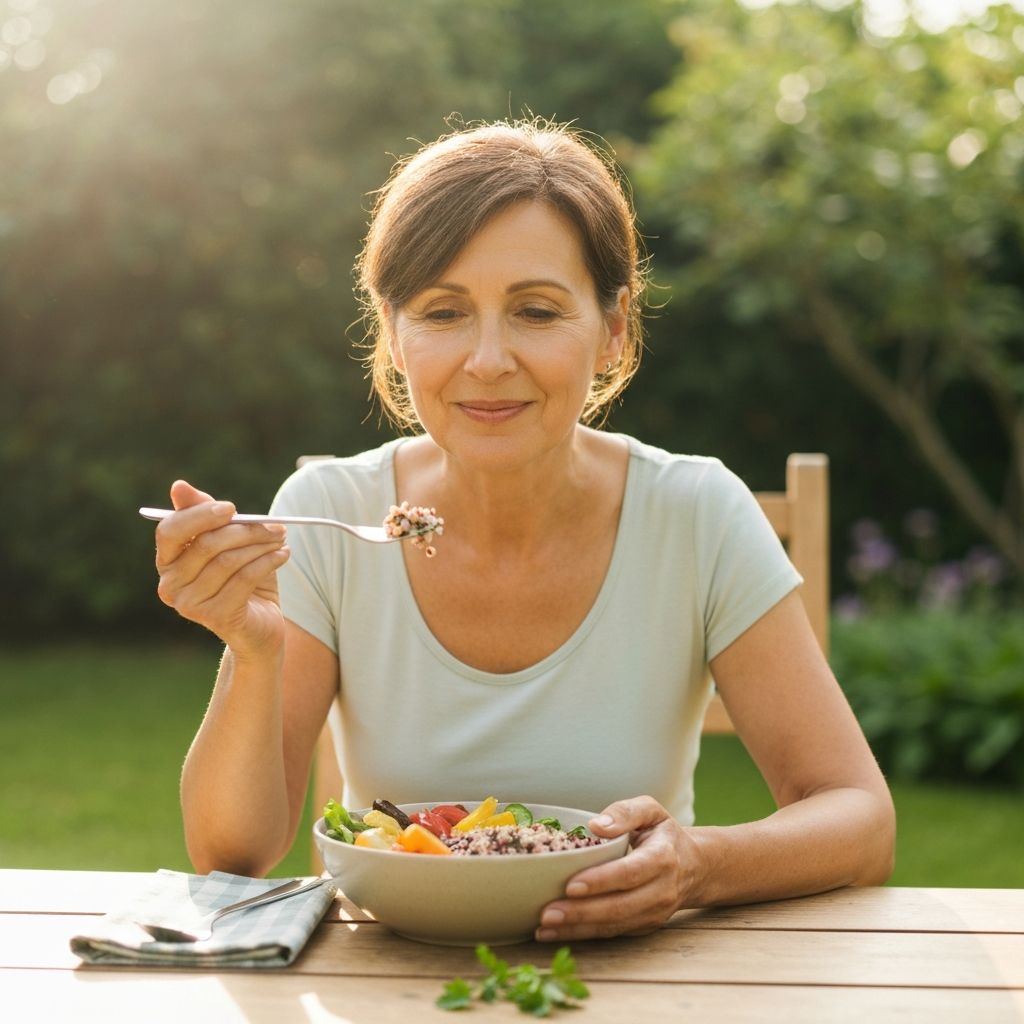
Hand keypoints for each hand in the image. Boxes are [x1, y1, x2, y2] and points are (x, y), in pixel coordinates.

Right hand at [154, 479, 290, 656]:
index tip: (232, 508)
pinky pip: (244, 579)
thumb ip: (205, 515)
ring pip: (228, 561)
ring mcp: (189, 605)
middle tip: (274, 525)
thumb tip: (179, 486)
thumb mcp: (227, 543)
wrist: (259, 626)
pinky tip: (283, 554)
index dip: (200, 516)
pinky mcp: (215, 617)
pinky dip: (268, 562)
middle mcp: (170, 585)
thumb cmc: (241, 578)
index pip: (170, 531)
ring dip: (260, 545)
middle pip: (205, 544)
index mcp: (167, 562)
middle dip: (244, 530)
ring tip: (281, 538)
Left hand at [535, 796, 697, 940]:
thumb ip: (624, 812)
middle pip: (620, 906)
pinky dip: (583, 935)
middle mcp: (661, 890)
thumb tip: (595, 825)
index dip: (601, 881)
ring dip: (578, 929)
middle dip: (581, 912)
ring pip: (614, 925)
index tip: (571, 885)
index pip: (629, 873)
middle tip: (548, 913)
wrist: (695, 867)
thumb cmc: (663, 834)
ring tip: (545, 927)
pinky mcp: (645, 926)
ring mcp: (654, 912)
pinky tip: (556, 933)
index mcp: (662, 857)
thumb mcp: (650, 810)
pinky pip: (612, 933)